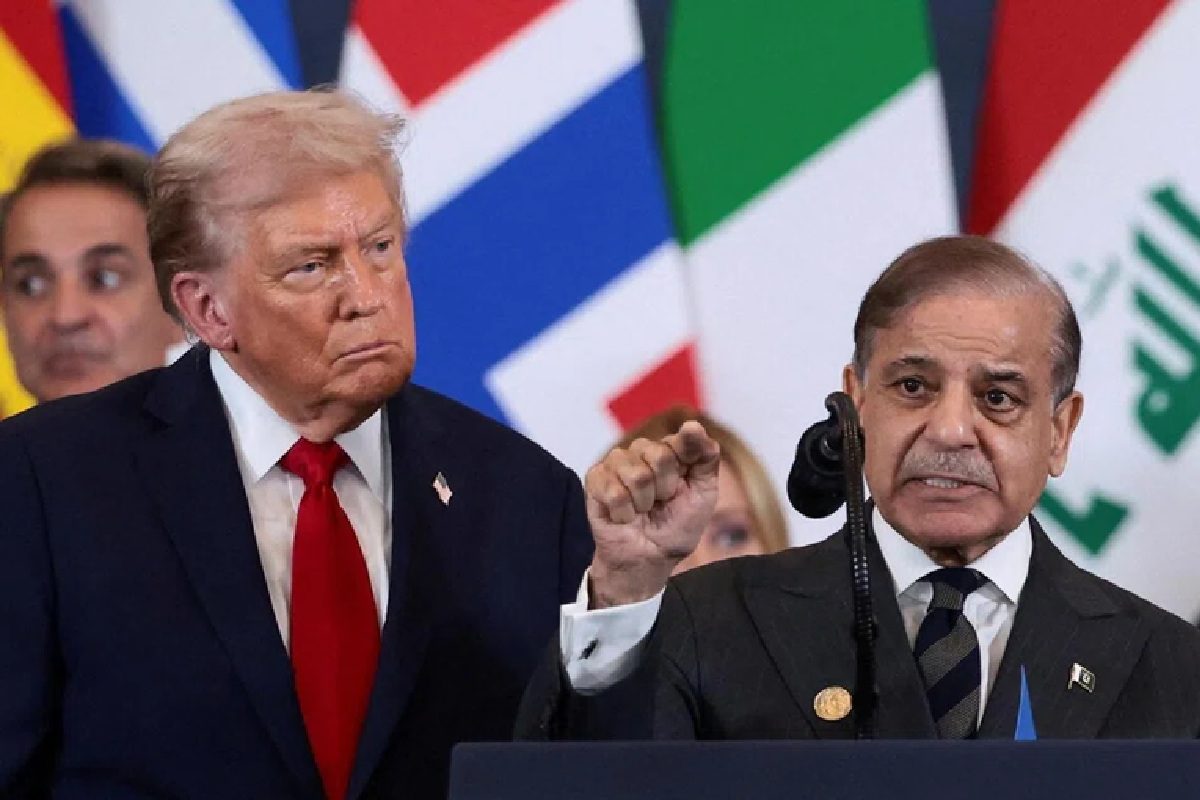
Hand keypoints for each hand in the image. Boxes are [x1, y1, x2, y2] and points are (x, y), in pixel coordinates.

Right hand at [585, 420, 719, 607]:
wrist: (650, 558)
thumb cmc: (677, 527)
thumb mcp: (704, 494)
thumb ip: (705, 459)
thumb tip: (693, 425)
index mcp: (671, 450)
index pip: (682, 439)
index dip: (685, 463)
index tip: (684, 484)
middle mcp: (642, 451)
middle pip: (658, 455)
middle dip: (665, 489)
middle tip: (661, 503)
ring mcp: (616, 464)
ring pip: (635, 474)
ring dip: (643, 503)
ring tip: (642, 511)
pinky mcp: (595, 480)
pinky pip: (612, 489)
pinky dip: (623, 512)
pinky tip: (624, 516)